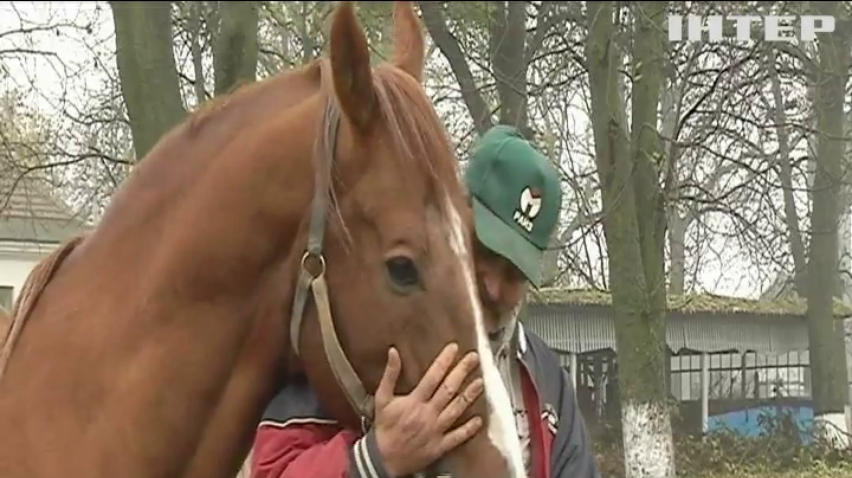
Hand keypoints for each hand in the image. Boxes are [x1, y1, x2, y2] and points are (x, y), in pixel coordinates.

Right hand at [373, 343, 484, 477]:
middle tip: (474, 358)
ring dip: (469, 395)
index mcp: (414, 401)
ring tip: (480, 382)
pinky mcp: (440, 445)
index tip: (454, 347)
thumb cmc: (384, 427)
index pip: (432, 376)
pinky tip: (479, 419)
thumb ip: (390, 375)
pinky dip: (469, 429)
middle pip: (448, 389)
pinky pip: (458, 436)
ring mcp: (436, 430)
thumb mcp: (381, 399)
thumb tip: (394, 352)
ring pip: (456, 409)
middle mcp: (428, 414)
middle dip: (462, 372)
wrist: (384, 459)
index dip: (444, 361)